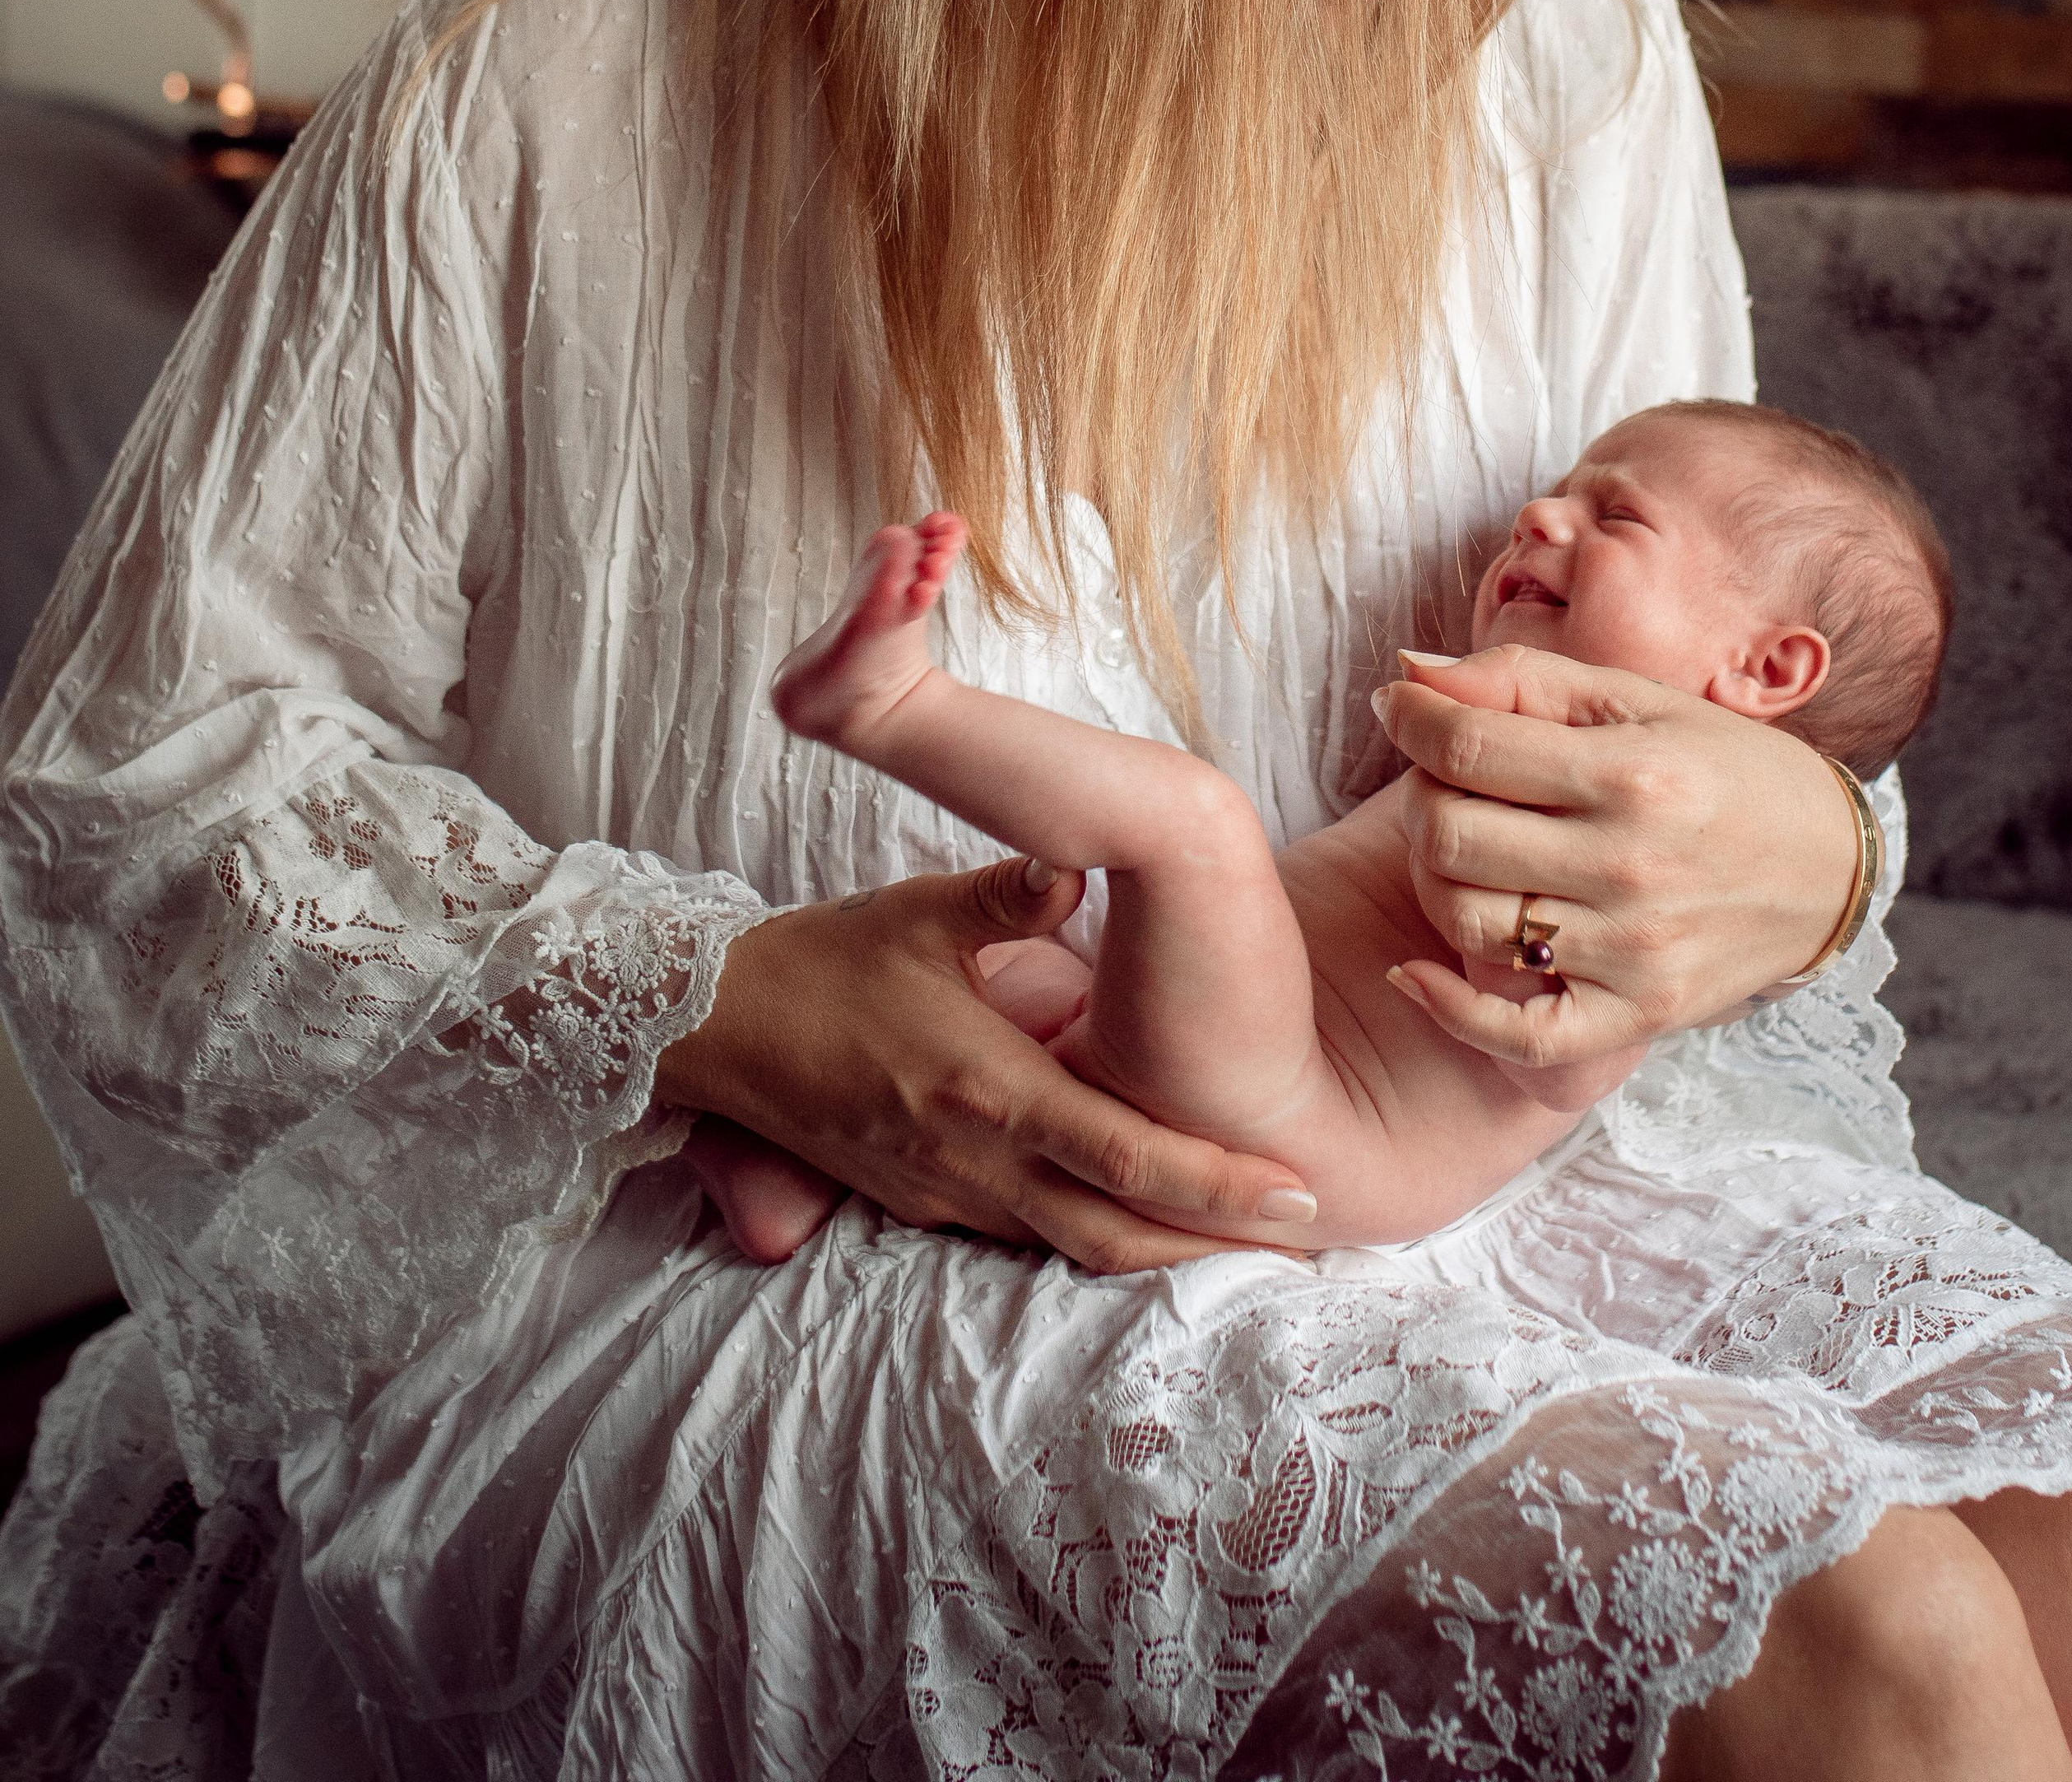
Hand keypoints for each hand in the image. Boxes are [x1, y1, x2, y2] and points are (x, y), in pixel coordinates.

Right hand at [654, 855, 1321, 1271]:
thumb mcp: (921, 914)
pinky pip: (1027, 1237)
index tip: (1298, 1194)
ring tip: (1250, 1239)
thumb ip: (1009, 897)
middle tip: (1311, 1239)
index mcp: (987, 1090)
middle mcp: (975, 1162)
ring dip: (1164, 1250)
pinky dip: (1095, 1235)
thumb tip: (1078, 863)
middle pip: (1118, 1231)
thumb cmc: (827, 961)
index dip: (1215, 1184)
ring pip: (1076, 1245)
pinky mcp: (923, 1205)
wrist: (718, 1029)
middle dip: (1218, 1242)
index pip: (1123, 1156)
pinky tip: (1139, 1221)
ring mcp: (947, 1196)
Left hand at [1375, 645, 1861, 1069]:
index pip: (1467, 745)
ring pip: (1466, 920)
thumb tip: (1407, 673)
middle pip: (1451, 834)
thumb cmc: (1721, 769)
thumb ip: (1518, 679)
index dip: (1410, 718)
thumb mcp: (1635, 700)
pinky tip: (1415, 973)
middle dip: (1421, 796)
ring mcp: (1633, 949)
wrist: (1828, 865)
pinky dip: (1450, 1008)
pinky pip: (1518, 1034)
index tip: (1400, 707)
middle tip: (1442, 781)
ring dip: (1432, 880)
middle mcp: (1630, 864)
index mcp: (1631, 773)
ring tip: (1458, 851)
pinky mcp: (1639, 1014)